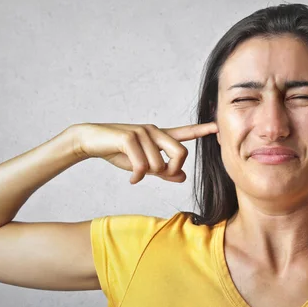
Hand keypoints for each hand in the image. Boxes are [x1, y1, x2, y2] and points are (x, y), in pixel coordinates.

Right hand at [70, 122, 217, 183]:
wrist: (90, 141)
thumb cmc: (118, 152)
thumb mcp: (144, 165)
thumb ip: (163, 171)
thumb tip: (182, 177)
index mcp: (159, 136)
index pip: (184, 133)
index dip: (201, 131)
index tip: (217, 126)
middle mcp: (154, 131)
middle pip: (181, 152)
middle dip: (173, 169)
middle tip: (160, 175)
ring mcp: (142, 133)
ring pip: (159, 163)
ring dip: (148, 174)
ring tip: (137, 174)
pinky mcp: (129, 137)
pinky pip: (143, 165)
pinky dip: (138, 176)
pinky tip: (132, 179)